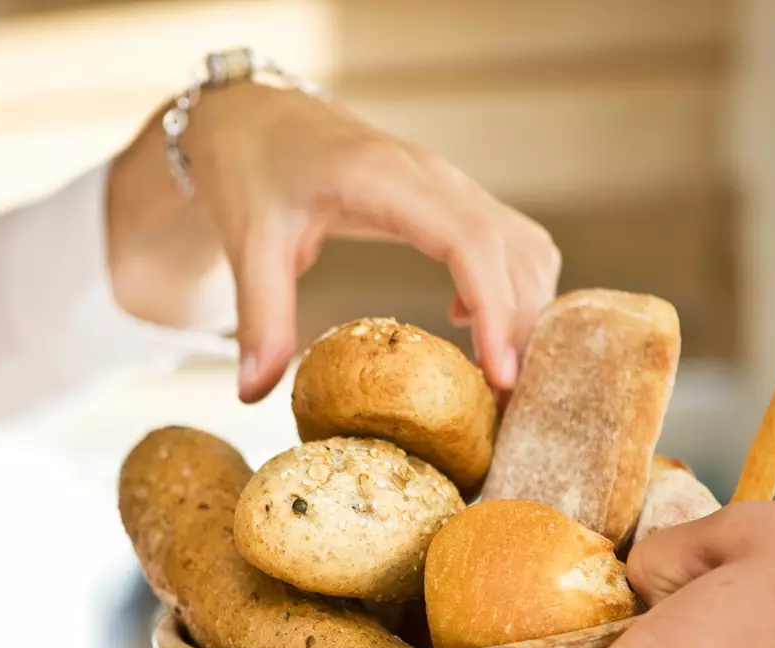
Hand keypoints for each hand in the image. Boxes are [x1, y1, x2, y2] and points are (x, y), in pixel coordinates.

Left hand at [107, 84, 560, 401]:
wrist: (254, 116)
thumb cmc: (250, 170)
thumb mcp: (248, 242)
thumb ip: (259, 316)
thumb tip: (252, 395)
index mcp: (387, 179)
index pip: (471, 241)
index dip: (496, 310)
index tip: (500, 377)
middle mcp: (434, 176)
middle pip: (513, 250)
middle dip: (522, 328)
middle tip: (507, 403)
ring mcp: (449, 185)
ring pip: (523, 246)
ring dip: (526, 311)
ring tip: (500, 378)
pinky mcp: (451, 197)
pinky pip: (508, 242)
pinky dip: (512, 289)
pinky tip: (467, 325)